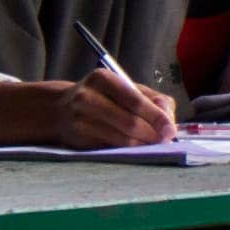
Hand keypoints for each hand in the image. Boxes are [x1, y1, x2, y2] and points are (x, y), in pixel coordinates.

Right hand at [52, 70, 177, 147]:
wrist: (59, 109)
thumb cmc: (101, 97)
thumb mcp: (123, 88)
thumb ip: (150, 99)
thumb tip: (168, 120)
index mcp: (102, 79)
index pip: (134, 100)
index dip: (155, 116)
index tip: (170, 129)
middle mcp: (88, 97)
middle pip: (128, 121)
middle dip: (152, 133)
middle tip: (166, 140)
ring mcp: (80, 120)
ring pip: (120, 138)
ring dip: (142, 145)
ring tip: (154, 145)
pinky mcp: (78, 140)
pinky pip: (110, 148)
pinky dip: (128, 151)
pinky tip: (137, 149)